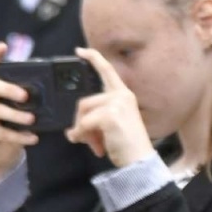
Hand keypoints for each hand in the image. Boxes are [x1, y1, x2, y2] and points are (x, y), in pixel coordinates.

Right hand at [0, 43, 38, 186]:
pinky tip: (32, 137)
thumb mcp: (21, 107)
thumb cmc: (14, 123)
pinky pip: (2, 132)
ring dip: (16, 115)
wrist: (0, 151)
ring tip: (32, 119)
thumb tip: (57, 89)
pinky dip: (19, 135)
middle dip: (9, 88)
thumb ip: (31, 97)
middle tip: (26, 95)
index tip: (2, 46)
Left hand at [65, 48, 153, 167]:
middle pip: (84, 102)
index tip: (79, 51)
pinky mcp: (110, 115)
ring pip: (82, 113)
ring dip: (82, 131)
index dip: (93, 58)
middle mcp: (122, 96)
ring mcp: (117, 104)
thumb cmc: (127, 145)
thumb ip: (97, 116)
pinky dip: (84, 136)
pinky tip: (94, 146)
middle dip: (80, 122)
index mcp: (124, 95)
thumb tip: (73, 128)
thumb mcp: (112, 124)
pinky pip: (84, 123)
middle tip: (87, 139)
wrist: (139, 160)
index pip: (107, 70)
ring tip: (92, 144)